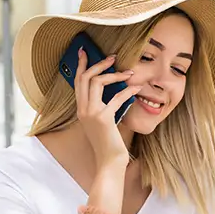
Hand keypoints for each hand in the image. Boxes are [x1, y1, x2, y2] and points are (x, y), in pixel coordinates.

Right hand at [74, 47, 141, 169]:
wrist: (109, 161)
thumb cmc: (109, 142)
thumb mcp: (103, 121)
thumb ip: (103, 106)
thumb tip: (115, 88)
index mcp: (81, 109)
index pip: (77, 82)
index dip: (81, 65)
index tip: (85, 51)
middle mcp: (83, 110)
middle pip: (85, 78)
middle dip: (98, 64)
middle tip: (112, 57)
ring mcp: (91, 113)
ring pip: (97, 82)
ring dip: (114, 74)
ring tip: (129, 73)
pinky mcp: (103, 118)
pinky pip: (116, 98)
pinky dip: (128, 91)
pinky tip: (137, 89)